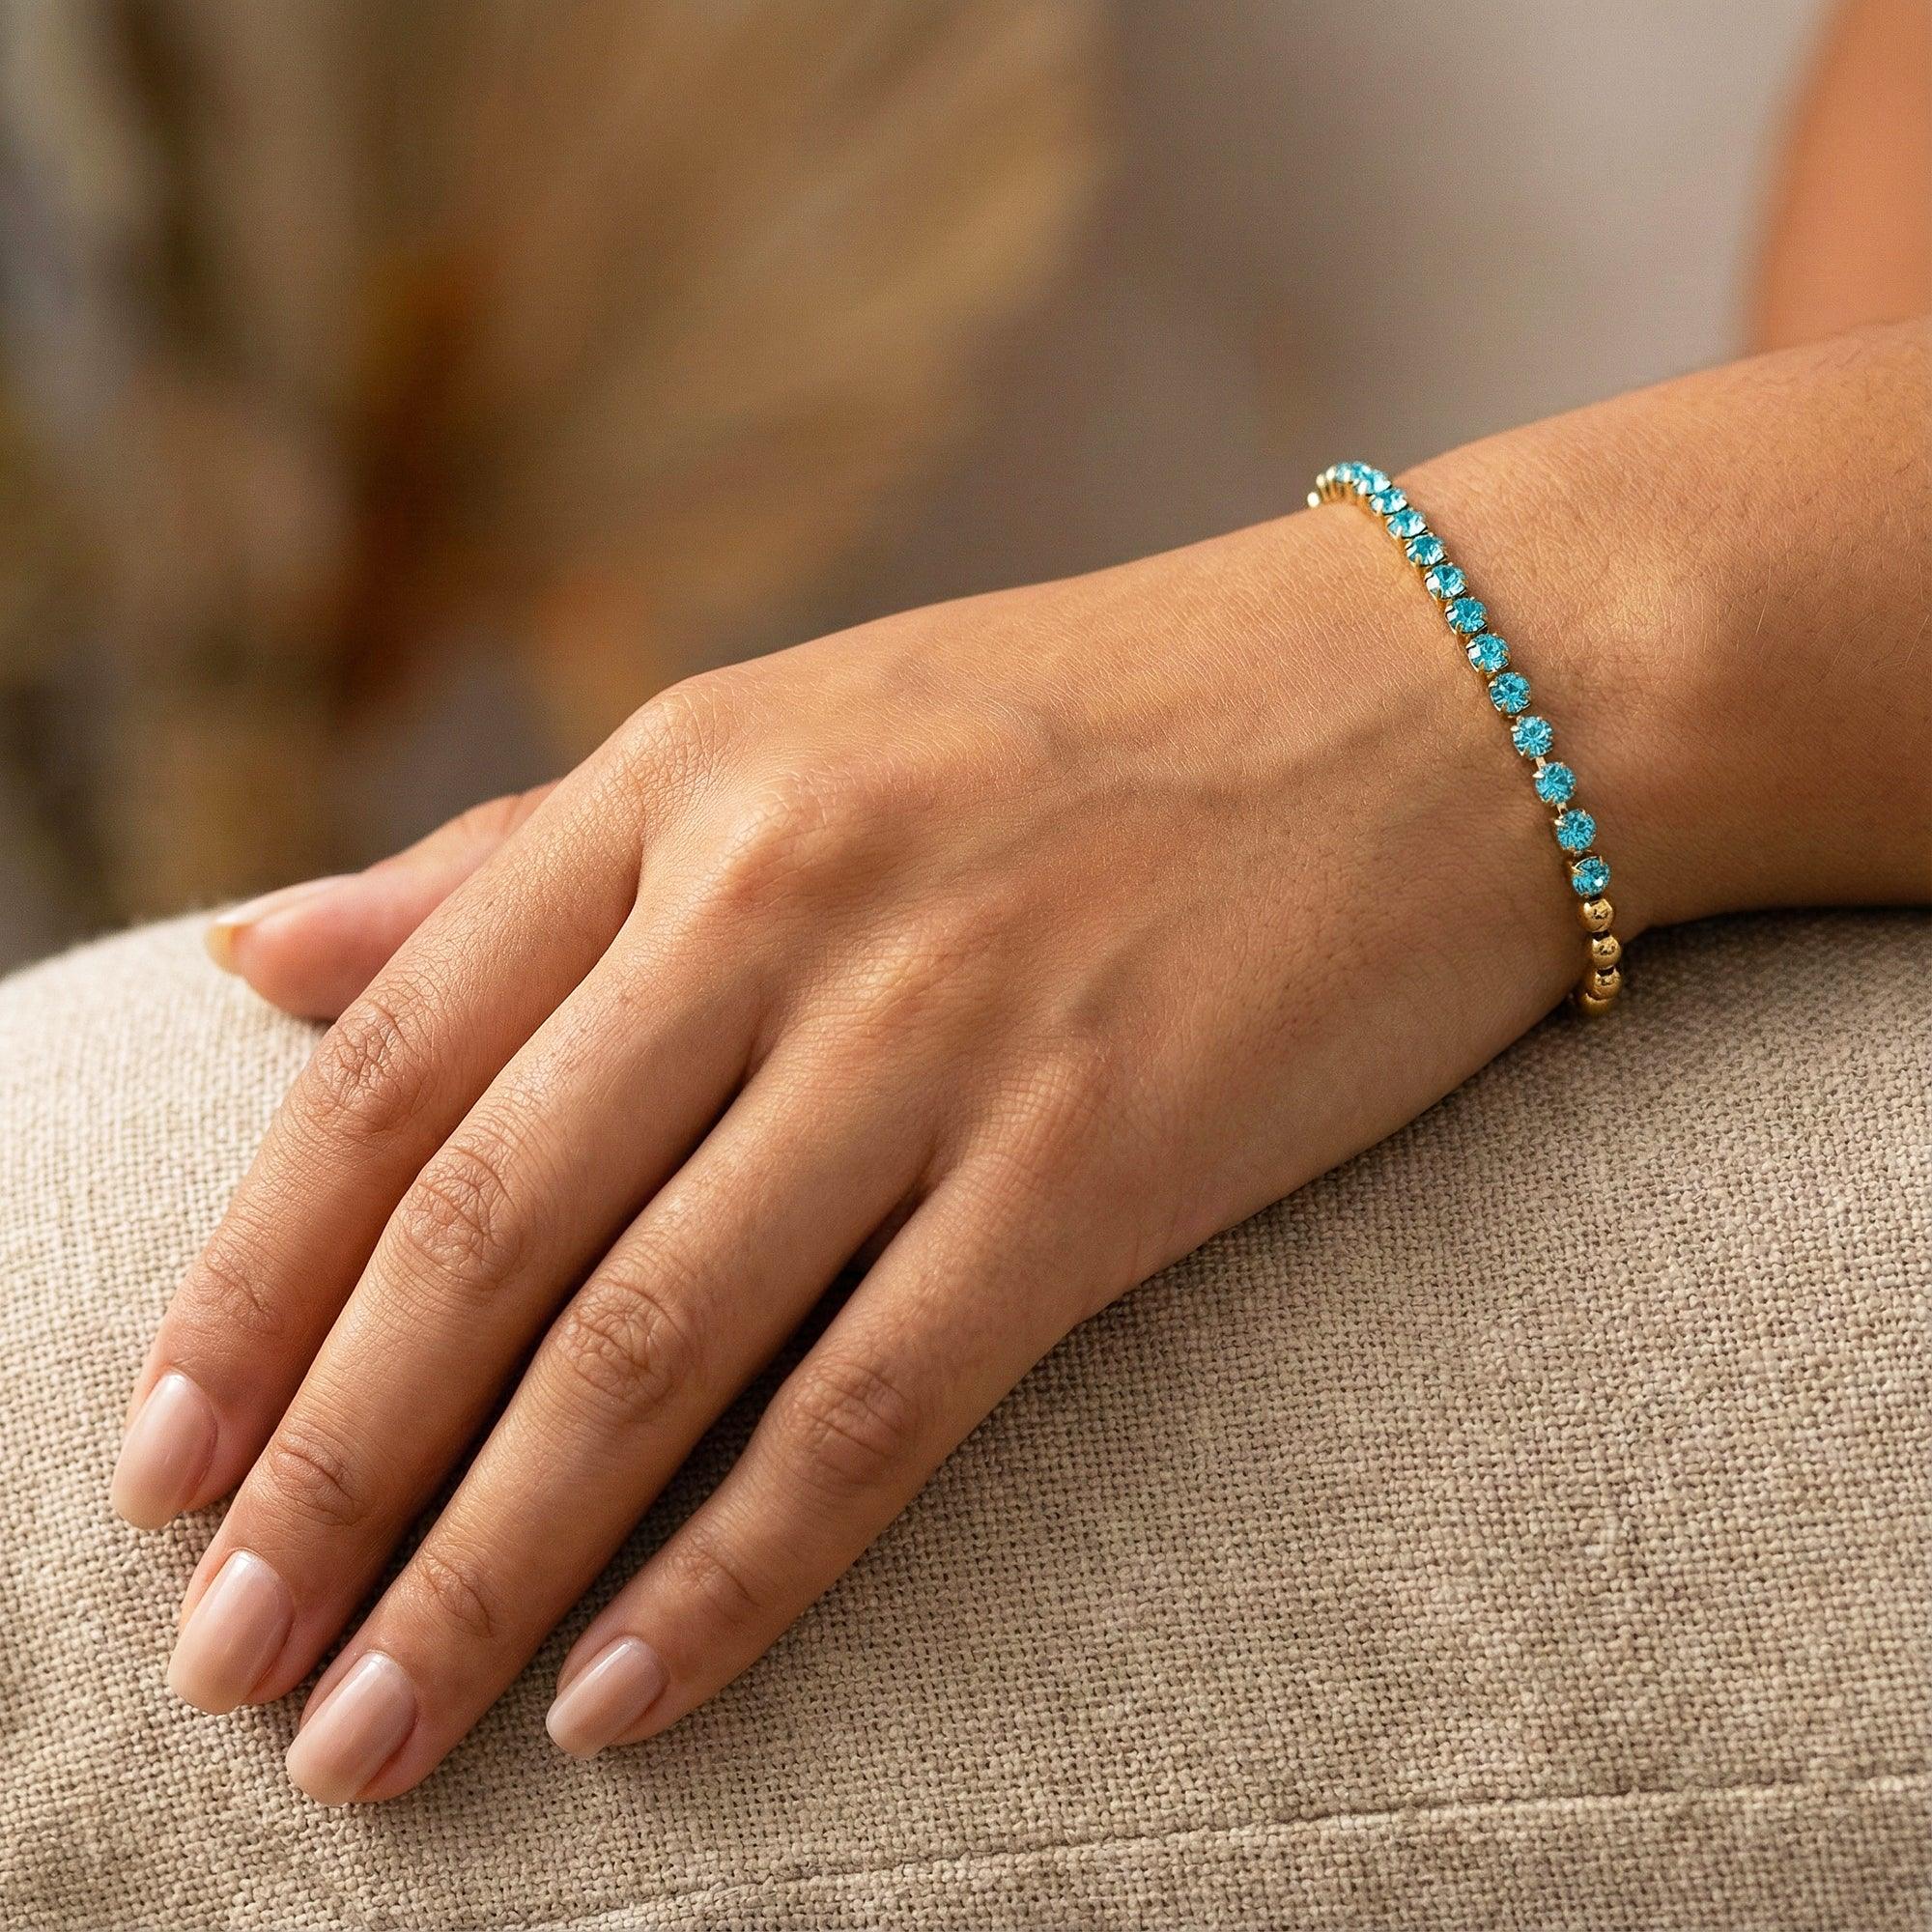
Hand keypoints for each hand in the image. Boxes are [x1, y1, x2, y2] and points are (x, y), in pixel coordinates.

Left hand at [119, 498, 1596, 1804]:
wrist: (1436, 703)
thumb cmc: (1094, 721)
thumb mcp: (781, 728)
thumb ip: (517, 861)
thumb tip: (260, 960)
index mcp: (685, 777)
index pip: (394, 1066)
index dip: (251, 1285)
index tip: (160, 1468)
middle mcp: (784, 896)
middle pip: (486, 1231)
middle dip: (328, 1478)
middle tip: (222, 1672)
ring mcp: (944, 1030)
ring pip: (649, 1344)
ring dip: (483, 1567)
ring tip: (370, 1736)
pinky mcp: (1099, 1158)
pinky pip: (873, 1406)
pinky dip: (730, 1574)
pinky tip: (618, 1697)